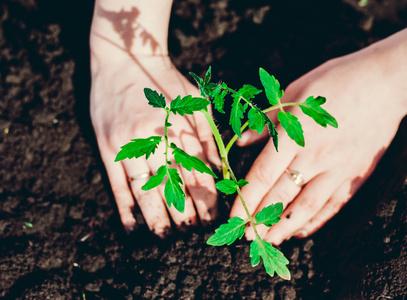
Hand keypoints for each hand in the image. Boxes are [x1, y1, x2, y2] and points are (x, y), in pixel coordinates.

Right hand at [90, 55, 219, 236]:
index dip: (205, 196)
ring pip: (146, 187)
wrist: (125, 60)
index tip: (211, 217)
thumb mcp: (195, 101)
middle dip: (185, 210)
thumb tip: (219, 169)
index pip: (196, 170)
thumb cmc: (166, 82)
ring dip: (156, 215)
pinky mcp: (108, 147)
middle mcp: (155, 137)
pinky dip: (124, 206)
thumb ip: (207, 135)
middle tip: (191, 232)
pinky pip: (117, 182)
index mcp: (180, 126)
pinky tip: (131, 226)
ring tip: (164, 236)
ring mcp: (129, 143)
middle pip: (174, 183)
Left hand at [230, 51, 406, 244]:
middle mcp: (314, 156)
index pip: (263, 175)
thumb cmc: (337, 81)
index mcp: (294, 134)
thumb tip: (241, 141)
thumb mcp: (294, 93)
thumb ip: (267, 121)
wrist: (386, 82)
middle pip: (281, 195)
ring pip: (307, 206)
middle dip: (260, 219)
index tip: (233, 218)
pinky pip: (334, 203)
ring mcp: (338, 167)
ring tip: (270, 240)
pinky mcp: (356, 173)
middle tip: (245, 236)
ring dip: (285, 226)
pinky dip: (316, 219)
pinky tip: (302, 229)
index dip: (246, 200)